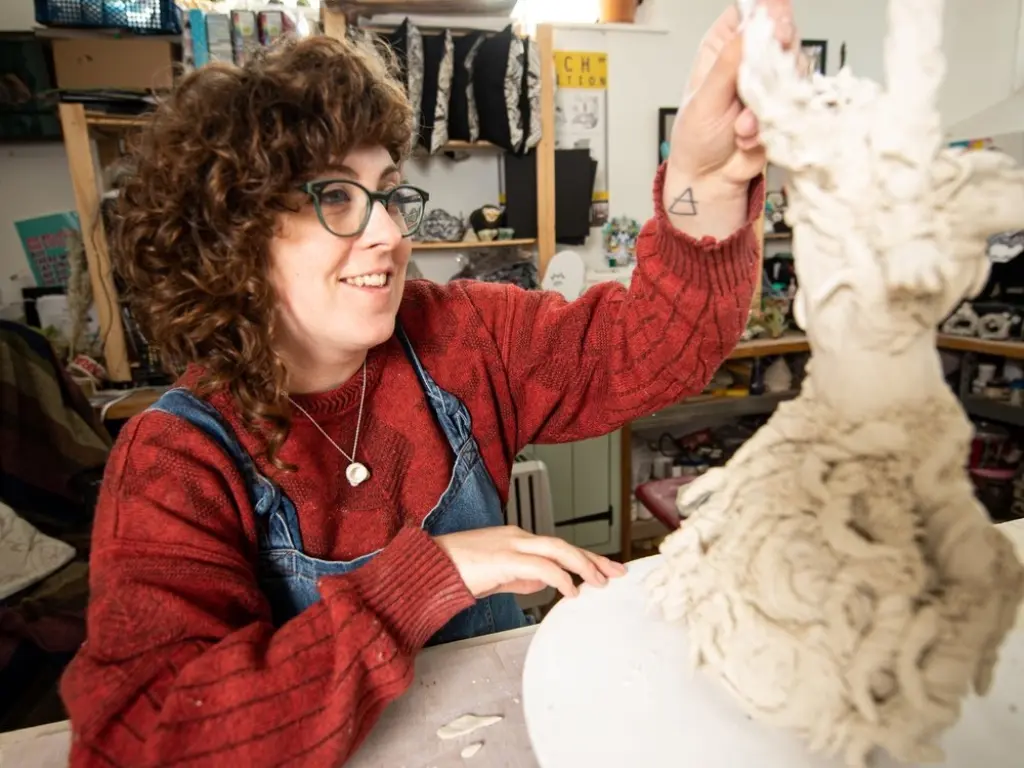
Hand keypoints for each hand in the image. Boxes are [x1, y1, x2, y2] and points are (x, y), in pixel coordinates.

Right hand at [435, 526, 626, 598]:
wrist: (429, 566)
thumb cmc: (455, 570)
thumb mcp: (496, 576)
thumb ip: (520, 578)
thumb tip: (543, 586)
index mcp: (516, 539)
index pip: (558, 547)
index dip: (584, 557)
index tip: (604, 569)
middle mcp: (517, 537)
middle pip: (564, 544)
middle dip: (593, 559)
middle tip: (616, 572)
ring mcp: (511, 544)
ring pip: (557, 549)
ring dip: (582, 565)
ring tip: (599, 581)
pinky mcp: (504, 558)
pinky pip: (541, 566)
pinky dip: (560, 577)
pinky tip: (570, 590)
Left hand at [669, 0, 796, 189]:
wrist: (710, 179)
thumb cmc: (696, 138)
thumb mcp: (704, 99)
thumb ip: (728, 63)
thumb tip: (750, 27)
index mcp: (722, 46)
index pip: (750, 10)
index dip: (767, 13)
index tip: (774, 26)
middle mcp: (749, 59)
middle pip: (782, 33)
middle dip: (777, 58)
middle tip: (765, 80)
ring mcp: (770, 81)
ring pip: (795, 68)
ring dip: (770, 100)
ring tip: (741, 126)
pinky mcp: (785, 105)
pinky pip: (795, 102)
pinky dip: (773, 122)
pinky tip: (748, 137)